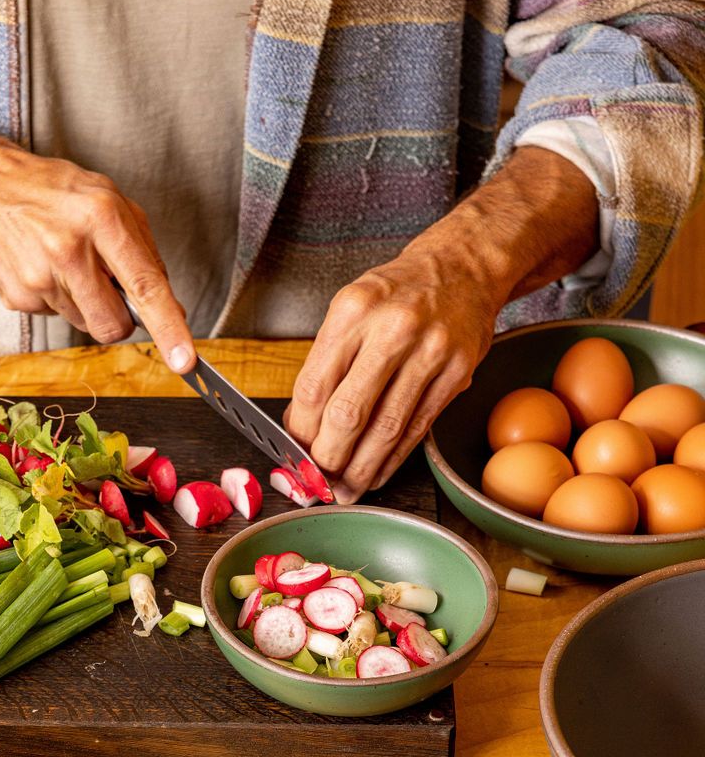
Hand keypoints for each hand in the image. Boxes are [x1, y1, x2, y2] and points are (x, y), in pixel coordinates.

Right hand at [0, 135, 194, 369]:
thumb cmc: (50, 191)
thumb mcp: (108, 199)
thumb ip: (144, 250)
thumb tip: (172, 306)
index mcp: (101, 217)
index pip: (145, 284)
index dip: (169, 327)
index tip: (185, 360)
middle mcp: (69, 249)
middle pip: (113, 325)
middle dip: (118, 319)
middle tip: (104, 287)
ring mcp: (39, 276)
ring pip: (85, 323)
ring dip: (83, 302)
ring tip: (63, 262)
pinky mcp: (18, 297)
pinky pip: (55, 317)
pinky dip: (55, 298)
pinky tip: (40, 266)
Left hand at [285, 147, 598, 500]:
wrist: (464, 266)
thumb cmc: (399, 292)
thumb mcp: (353, 308)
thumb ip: (326, 362)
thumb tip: (300, 425)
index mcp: (353, 309)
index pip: (314, 386)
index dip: (300, 431)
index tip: (293, 454)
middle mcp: (392, 328)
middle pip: (348, 413)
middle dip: (328, 459)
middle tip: (318, 482)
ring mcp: (429, 352)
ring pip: (386, 428)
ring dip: (361, 469)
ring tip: (345, 491)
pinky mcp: (456, 373)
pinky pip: (417, 428)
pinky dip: (393, 459)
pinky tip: (377, 474)